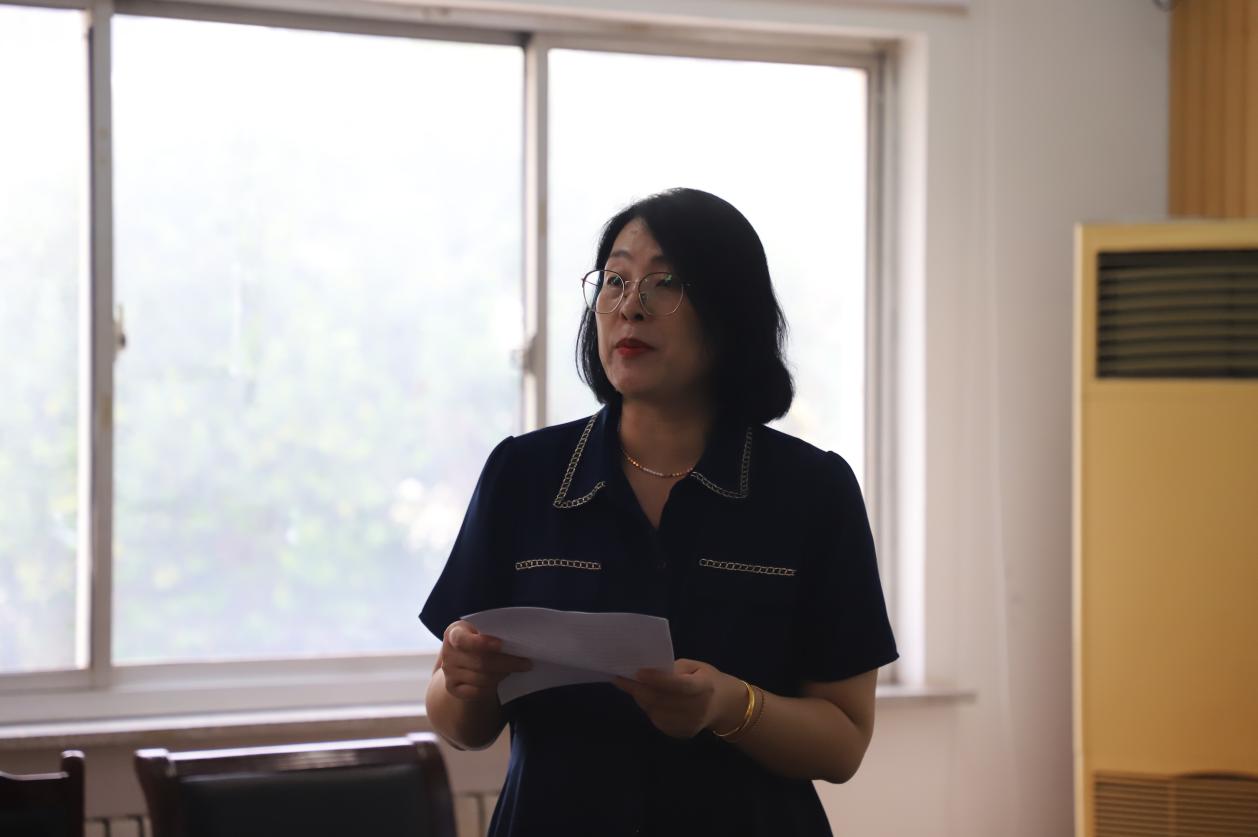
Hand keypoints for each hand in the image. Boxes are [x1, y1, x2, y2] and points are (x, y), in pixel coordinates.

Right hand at [439, 620, 531, 702]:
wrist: (461, 659)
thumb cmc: (478, 640)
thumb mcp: (480, 631)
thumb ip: (492, 633)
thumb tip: (518, 639)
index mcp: (454, 632)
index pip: (463, 640)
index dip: (483, 643)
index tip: (502, 645)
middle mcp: (448, 653)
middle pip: (480, 662)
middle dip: (507, 663)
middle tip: (526, 662)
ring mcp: (448, 672)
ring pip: (482, 678)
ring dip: (502, 674)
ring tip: (514, 668)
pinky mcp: (453, 688)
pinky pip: (478, 691)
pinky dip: (493, 686)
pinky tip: (501, 679)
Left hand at [613, 659, 745, 738]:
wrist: (724, 706)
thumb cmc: (707, 680)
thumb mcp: (696, 667)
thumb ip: (674, 669)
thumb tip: (649, 671)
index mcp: (704, 687)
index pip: (679, 685)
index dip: (658, 680)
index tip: (638, 672)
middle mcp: (697, 709)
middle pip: (662, 701)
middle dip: (639, 689)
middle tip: (620, 678)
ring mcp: (689, 725)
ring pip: (655, 712)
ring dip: (640, 699)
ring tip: (630, 685)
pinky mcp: (681, 734)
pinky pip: (658, 720)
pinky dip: (648, 708)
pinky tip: (645, 698)